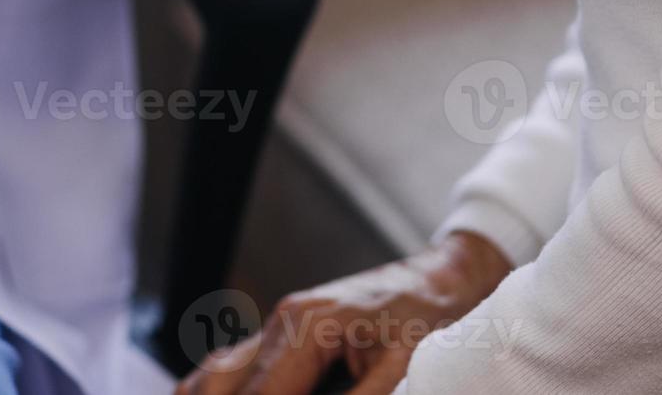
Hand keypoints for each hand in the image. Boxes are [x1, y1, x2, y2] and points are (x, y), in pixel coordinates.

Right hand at [176, 231, 513, 394]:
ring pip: (214, 376)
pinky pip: (231, 370)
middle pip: (218, 386)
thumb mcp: (404, 368)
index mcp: (304, 328)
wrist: (446, 278)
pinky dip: (219, 391)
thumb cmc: (433, 316)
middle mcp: (279, 323)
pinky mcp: (282, 336)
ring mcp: (276, 327)